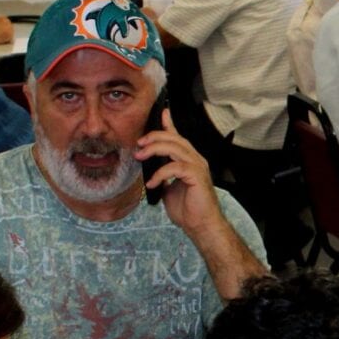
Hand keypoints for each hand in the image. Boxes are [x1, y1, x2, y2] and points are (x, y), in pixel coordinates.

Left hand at [136, 108, 226, 237]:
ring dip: (154, 150)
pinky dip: (160, 173)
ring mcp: (198, 167)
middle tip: (138, 145)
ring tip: (140, 157)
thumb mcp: (169, 187)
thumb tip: (150, 168)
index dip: (169, 124)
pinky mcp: (197, 176)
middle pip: (174, 139)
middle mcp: (196, 160)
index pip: (179, 138)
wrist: (200, 225)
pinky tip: (152, 183)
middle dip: (154, 137)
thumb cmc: (188, 209)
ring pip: (174, 148)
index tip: (162, 112)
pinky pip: (175, 167)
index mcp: (190, 161)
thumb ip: (163, 174)